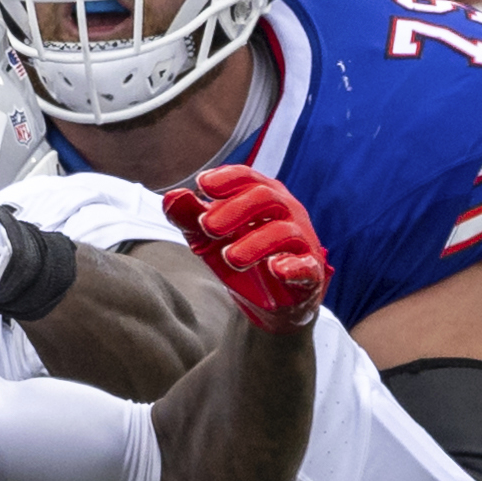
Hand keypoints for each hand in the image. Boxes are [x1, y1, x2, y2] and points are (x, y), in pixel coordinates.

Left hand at [160, 166, 329, 332]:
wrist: (269, 302)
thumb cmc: (241, 257)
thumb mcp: (209, 238)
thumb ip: (190, 217)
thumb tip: (171, 197)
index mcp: (263, 196)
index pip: (247, 178)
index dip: (227, 178)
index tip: (202, 184)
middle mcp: (286, 212)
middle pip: (265, 198)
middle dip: (235, 209)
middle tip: (207, 226)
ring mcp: (301, 241)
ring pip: (283, 232)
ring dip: (255, 243)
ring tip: (230, 258)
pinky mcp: (310, 273)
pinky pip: (306, 266)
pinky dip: (293, 267)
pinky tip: (275, 269)